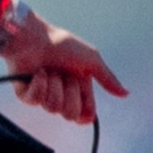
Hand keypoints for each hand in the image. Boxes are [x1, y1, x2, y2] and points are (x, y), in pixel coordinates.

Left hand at [0, 6, 125, 124]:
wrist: (36, 37)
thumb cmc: (63, 45)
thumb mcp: (92, 60)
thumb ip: (107, 79)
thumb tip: (126, 94)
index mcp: (78, 90)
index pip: (84, 115)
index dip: (85, 114)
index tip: (86, 108)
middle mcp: (61, 95)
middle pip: (70, 114)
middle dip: (70, 93)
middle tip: (66, 75)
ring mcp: (43, 96)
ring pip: (53, 108)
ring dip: (54, 85)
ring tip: (49, 70)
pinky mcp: (26, 95)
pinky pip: (36, 101)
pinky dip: (39, 85)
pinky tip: (38, 72)